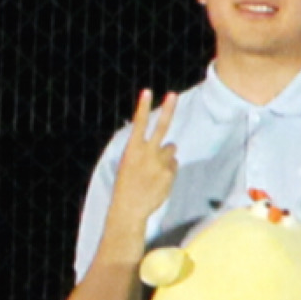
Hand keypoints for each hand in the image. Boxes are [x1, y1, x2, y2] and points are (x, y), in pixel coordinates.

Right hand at [105, 90, 183, 244]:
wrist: (130, 208)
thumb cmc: (127, 186)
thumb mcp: (130, 165)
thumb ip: (146, 152)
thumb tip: (170, 146)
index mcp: (132, 149)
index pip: (139, 123)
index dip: (143, 107)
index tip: (148, 91)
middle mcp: (147, 153)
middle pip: (162, 127)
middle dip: (168, 109)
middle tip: (173, 95)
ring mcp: (160, 163)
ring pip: (171, 151)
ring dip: (166, 156)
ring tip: (153, 170)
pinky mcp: (170, 174)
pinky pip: (173, 166)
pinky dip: (168, 171)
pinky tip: (158, 181)